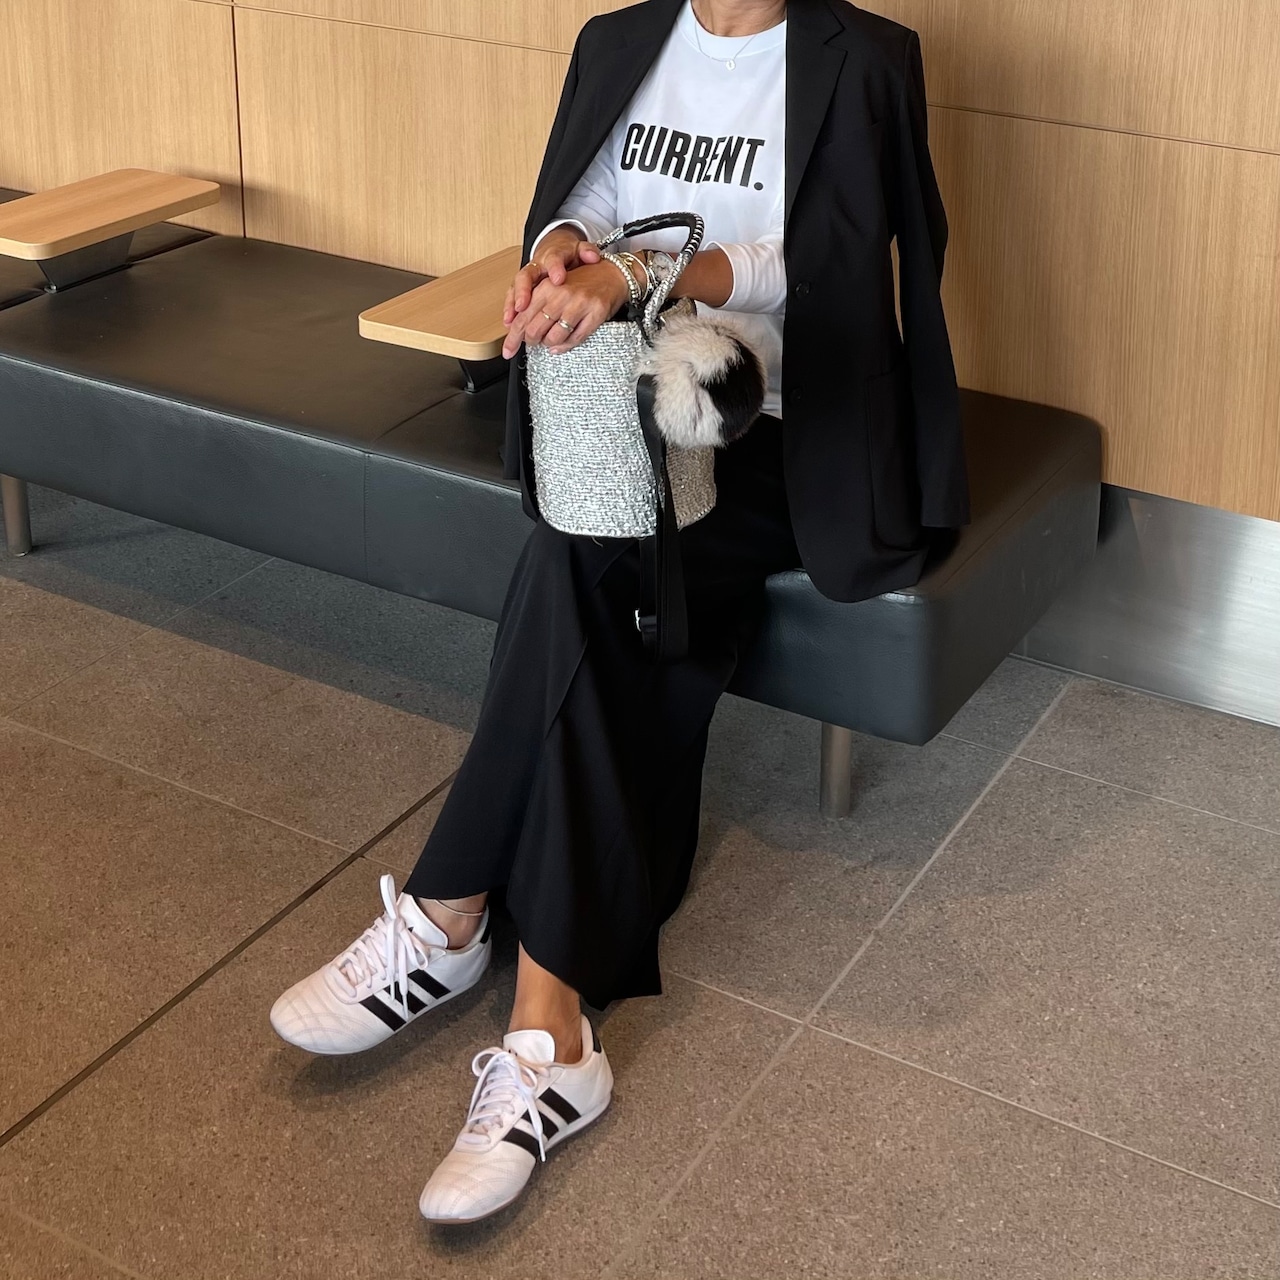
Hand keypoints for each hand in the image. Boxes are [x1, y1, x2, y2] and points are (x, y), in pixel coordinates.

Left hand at [502, 261, 629, 358]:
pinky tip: (560, 345)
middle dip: (531, 342)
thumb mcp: (552, 288)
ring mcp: (578, 304)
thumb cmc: (579, 282)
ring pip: (554, 337)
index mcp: (545, 287)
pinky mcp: (595, 313)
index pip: (522, 318)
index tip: (507, 351)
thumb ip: (534, 306)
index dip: (512, 338)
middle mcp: (560, 294)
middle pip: (534, 330)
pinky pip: (575, 339)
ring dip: (549, 344)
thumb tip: (515, 329)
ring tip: (549, 341)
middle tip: (534, 343)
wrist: (611, 273)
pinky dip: (565, 346)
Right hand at [503, 226, 600, 331]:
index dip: (554, 268)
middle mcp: (536, 266)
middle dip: (523, 291)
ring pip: (515, 289)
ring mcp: (527, 277)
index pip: (553, 259)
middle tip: (523, 306)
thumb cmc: (568, 255)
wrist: (556, 250)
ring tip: (511, 321)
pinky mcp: (521, 287)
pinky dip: (510, 311)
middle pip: (526, 276)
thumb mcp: (580, 250)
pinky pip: (512, 298)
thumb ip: (586, 252)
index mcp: (553, 256)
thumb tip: (592, 256)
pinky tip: (509, 324)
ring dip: (512, 306)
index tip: (558, 279)